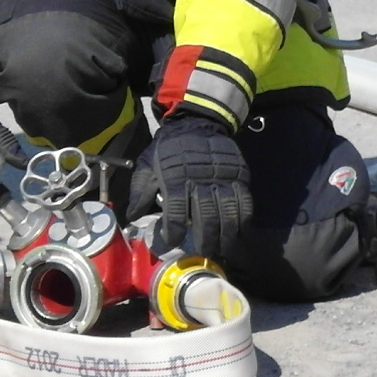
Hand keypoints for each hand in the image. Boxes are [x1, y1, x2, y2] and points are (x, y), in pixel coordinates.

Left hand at [141, 112, 250, 258]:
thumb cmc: (169, 148)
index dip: (174, 231)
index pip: (175, 211)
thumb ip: (141, 191)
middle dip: (205, 240)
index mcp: (175, 178)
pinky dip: (243, 221)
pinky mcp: (239, 176)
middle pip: (206, 216)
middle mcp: (200, 180)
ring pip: (228, 213)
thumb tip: (132, 217)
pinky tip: (238, 233)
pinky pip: (245, 203)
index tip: (173, 243)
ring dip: (226, 235)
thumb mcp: (148, 165)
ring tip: (223, 250)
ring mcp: (223, 178)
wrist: (197, 122)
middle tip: (204, 253)